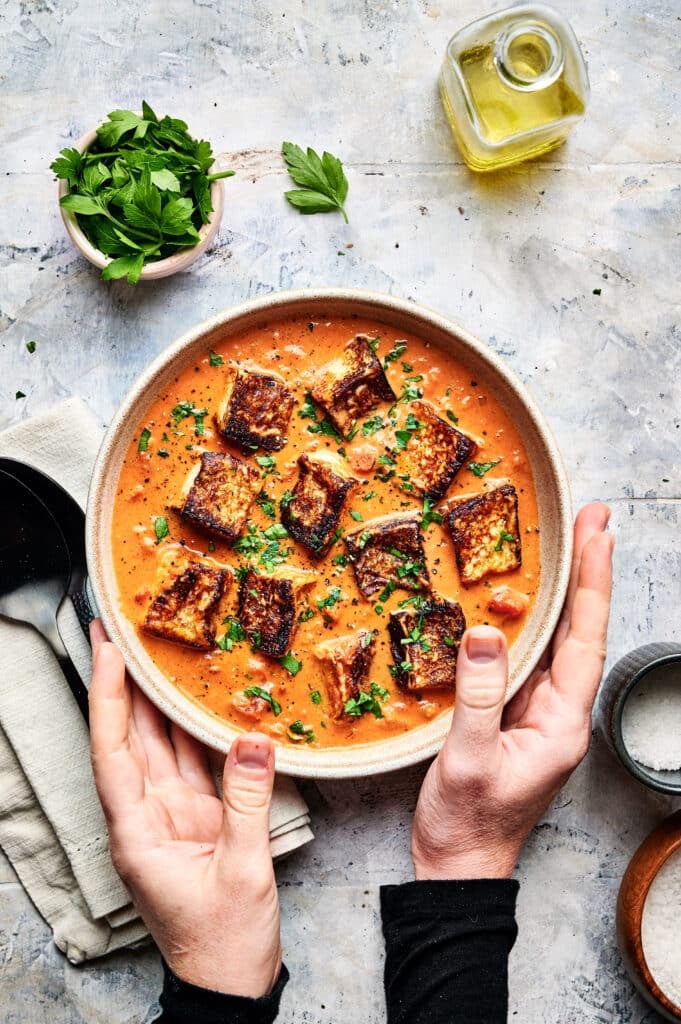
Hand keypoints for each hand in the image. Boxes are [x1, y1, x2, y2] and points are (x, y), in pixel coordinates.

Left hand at [89, 621, 281, 996]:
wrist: (229, 986)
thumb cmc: (223, 943)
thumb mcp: (241, 872)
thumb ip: (248, 802)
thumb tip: (255, 739)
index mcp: (137, 833)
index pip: (112, 751)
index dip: (107, 697)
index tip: (108, 650)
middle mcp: (146, 817)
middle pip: (129, 739)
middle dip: (122, 684)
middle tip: (121, 631)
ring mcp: (172, 815)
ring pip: (160, 745)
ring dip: (156, 700)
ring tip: (158, 650)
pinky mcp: (199, 819)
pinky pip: (194, 764)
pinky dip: (197, 731)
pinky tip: (202, 699)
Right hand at [411, 502, 613, 879]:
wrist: (458, 865)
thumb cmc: (468, 823)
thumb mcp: (469, 759)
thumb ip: (479, 697)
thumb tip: (483, 632)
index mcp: (562, 723)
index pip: (585, 639)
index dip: (592, 582)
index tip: (597, 534)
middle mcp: (558, 712)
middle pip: (580, 630)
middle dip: (587, 571)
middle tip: (590, 518)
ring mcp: (538, 713)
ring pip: (556, 640)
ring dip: (563, 590)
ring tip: (565, 542)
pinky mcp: (514, 715)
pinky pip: (527, 658)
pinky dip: (529, 620)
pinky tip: (521, 599)